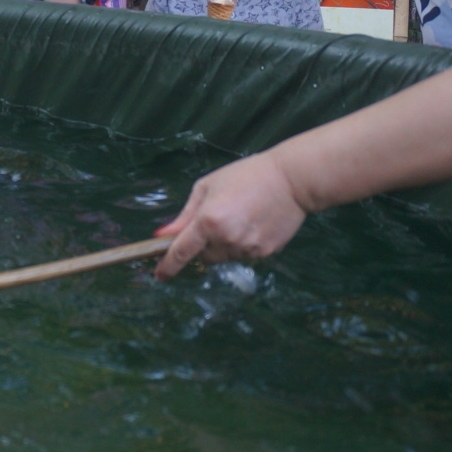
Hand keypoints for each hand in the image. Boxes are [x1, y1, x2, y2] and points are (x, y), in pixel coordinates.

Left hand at [153, 151, 311, 280]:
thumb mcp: (207, 186)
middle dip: (203, 245)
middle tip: (216, 220)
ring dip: (225, 244)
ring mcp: (247, 248)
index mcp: (208, 221)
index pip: (182, 251)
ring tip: (241, 216)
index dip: (168, 266)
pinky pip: (245, 254)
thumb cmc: (246, 175)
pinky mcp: (265, 253)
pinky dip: (243, 243)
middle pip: (204, 256)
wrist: (291, 180)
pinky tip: (255, 222)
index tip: (160, 275)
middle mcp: (226, 239)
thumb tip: (163, 235)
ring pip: (225, 256)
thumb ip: (185, 215)